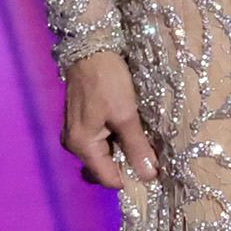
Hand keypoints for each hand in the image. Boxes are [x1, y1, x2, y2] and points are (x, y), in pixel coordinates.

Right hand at [60, 50, 158, 190]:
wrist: (92, 51)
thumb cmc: (108, 82)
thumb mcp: (126, 115)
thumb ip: (137, 147)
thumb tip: (149, 176)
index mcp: (81, 146)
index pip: (108, 178)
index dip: (132, 179)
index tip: (155, 174)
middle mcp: (75, 145)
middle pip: (105, 168)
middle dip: (129, 166)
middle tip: (155, 160)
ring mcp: (77, 133)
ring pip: (105, 154)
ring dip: (125, 152)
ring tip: (149, 146)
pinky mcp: (84, 123)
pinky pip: (103, 141)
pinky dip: (119, 141)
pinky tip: (136, 134)